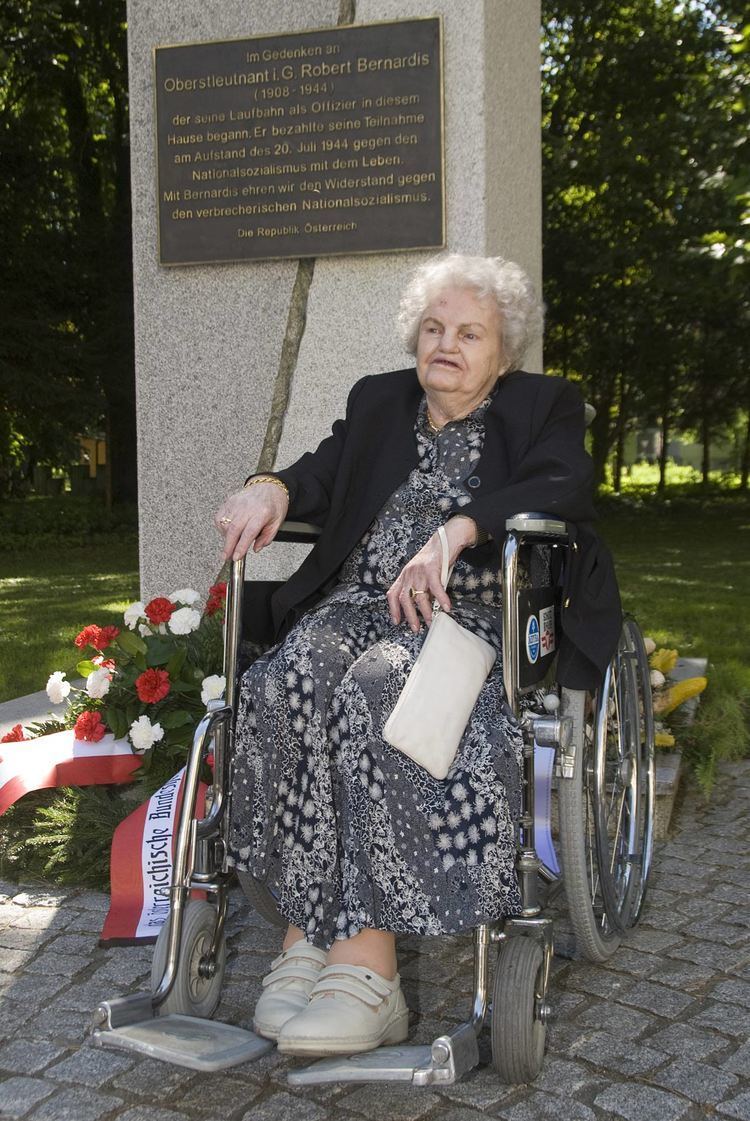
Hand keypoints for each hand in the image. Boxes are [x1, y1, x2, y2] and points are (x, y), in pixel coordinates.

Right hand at [214, 482, 288, 560]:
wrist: (270, 486)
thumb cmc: (274, 504)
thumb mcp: (277, 523)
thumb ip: (266, 538)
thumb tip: (255, 549)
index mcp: (262, 513)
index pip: (248, 533)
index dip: (241, 547)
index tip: (236, 556)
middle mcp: (248, 507)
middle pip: (233, 529)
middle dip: (228, 546)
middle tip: (225, 557)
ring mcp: (237, 503)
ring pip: (224, 523)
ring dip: (225, 537)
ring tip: (231, 543)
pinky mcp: (230, 501)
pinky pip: (220, 516)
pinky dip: (221, 527)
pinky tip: (227, 532)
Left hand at [387, 517, 477, 632]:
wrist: (445, 539)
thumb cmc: (435, 557)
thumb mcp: (421, 572)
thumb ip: (420, 587)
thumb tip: (424, 606)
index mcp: (404, 575)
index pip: (393, 593)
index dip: (393, 609)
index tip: (396, 621)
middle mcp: (409, 574)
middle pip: (404, 599)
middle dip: (410, 616)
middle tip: (416, 628)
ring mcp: (419, 572)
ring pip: (419, 596)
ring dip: (425, 611)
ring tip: (431, 621)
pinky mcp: (432, 569)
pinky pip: (436, 588)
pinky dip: (441, 599)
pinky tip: (446, 607)